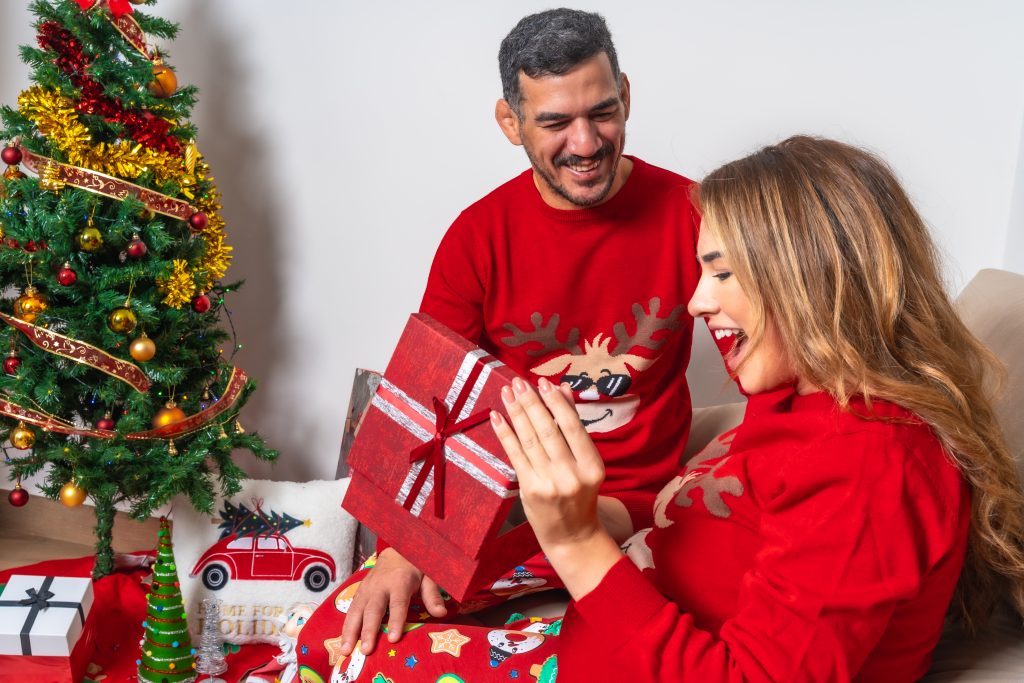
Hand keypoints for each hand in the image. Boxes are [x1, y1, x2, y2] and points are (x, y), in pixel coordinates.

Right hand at [340, 548, 446, 655]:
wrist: (395, 551)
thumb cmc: (414, 567)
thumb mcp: (428, 577)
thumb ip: (432, 596)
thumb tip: (441, 613)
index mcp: (399, 582)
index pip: (398, 604)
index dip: (396, 621)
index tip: (394, 639)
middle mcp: (380, 586)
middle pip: (373, 610)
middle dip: (368, 630)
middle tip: (366, 650)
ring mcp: (367, 589)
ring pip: (356, 611)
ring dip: (350, 631)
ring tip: (346, 650)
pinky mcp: (359, 592)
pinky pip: (350, 610)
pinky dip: (345, 626)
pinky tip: (342, 641)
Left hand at [491, 377, 607, 553]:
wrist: (572, 535)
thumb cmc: (580, 494)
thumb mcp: (586, 462)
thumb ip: (573, 426)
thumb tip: (563, 389)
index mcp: (592, 466)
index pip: (572, 427)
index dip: (556, 403)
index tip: (543, 383)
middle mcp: (572, 475)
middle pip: (548, 431)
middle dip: (531, 403)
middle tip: (519, 382)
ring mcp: (550, 483)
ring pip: (530, 440)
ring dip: (516, 413)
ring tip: (507, 392)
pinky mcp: (530, 489)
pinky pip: (515, 455)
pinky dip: (505, 434)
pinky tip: (498, 416)